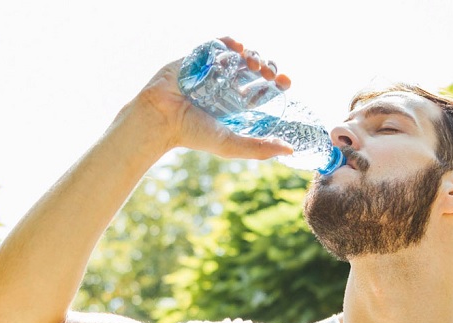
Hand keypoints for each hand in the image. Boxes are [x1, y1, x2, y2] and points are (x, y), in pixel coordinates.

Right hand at [131, 36, 293, 159]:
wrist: (161, 118)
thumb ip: (259, 148)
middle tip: (269, 74)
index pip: (262, 90)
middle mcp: (225, 86)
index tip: (285, 83)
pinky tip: (239, 48)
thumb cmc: (192, 134)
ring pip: (241, 56)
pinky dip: (231, 42)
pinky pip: (218, 43)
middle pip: (255, 70)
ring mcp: (212, 70)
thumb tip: (291, 151)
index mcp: (234, 105)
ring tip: (254, 64)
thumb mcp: (231, 145)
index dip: (276, 84)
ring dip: (253, 55)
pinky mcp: (197, 57)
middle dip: (267, 68)